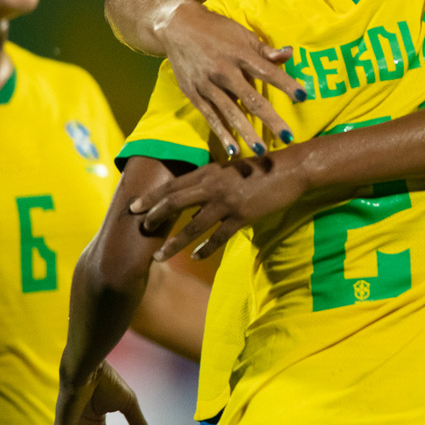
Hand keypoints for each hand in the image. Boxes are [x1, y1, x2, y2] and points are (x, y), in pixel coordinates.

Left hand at [130, 151, 308, 260]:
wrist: (291, 170)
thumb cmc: (262, 168)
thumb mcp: (232, 170)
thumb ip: (211, 183)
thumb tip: (192, 205)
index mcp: (209, 172)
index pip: (172, 185)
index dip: (151, 197)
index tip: (133, 207)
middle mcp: (213, 186)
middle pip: (175, 203)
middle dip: (154, 217)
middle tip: (141, 230)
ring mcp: (227, 202)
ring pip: (192, 226)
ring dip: (174, 243)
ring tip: (159, 256)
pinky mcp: (242, 216)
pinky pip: (218, 237)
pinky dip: (205, 248)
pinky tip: (196, 257)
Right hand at [162, 0, 302, 156]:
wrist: (177, 27)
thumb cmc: (216, 30)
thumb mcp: (242, 35)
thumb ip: (265, 50)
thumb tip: (290, 54)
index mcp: (240, 54)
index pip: (268, 72)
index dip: (286, 84)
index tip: (302, 96)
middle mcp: (224, 71)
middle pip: (251, 99)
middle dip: (270, 119)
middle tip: (288, 136)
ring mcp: (207, 85)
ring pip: (230, 113)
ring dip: (247, 133)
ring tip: (262, 151)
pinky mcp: (194, 94)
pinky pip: (211, 117)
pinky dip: (222, 134)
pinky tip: (234, 150)